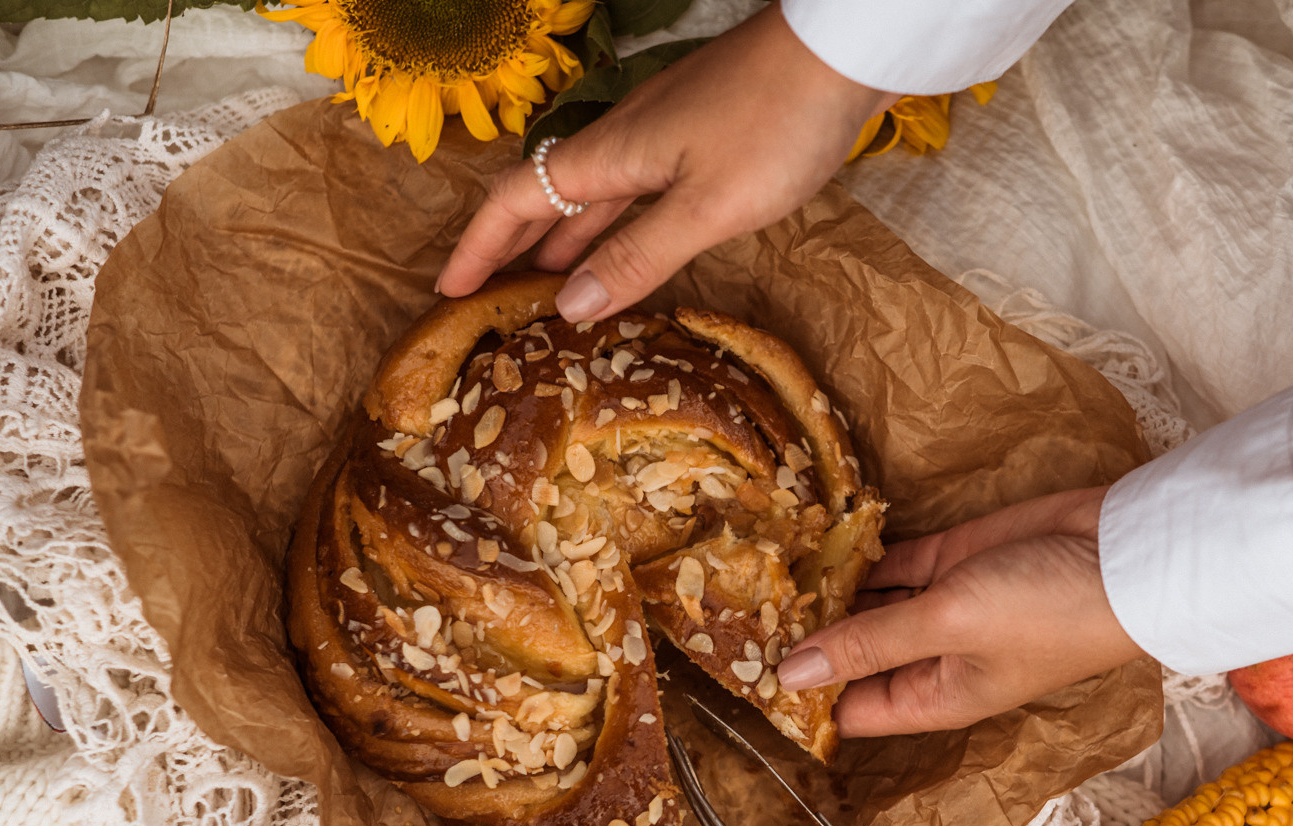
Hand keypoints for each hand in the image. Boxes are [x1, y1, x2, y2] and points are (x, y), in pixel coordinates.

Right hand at [435, 6, 892, 314]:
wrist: (841, 52)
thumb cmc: (776, 125)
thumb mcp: (708, 206)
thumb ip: (640, 255)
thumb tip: (571, 305)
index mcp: (612, 155)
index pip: (520, 202)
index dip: (481, 247)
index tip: (451, 291)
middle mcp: (626, 140)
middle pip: (550, 196)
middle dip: (516, 247)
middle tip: (494, 298)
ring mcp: (665, 134)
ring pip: (597, 195)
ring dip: (569, 240)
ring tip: (550, 286)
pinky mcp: (704, 135)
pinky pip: (638, 189)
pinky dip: (619, 226)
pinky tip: (628, 248)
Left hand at [776, 488, 1148, 736]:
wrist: (1127, 553)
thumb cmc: (1049, 608)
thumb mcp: (949, 625)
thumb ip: (869, 642)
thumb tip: (792, 676)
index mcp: (934, 697)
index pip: (850, 710)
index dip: (802, 694)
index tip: (740, 667)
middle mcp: (933, 658)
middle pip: (852, 656)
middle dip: (806, 636)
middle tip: (734, 605)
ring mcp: (942, 606)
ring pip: (867, 603)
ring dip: (827, 589)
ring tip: (761, 568)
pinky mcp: (952, 558)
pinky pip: (892, 561)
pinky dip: (858, 551)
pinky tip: (811, 539)